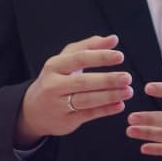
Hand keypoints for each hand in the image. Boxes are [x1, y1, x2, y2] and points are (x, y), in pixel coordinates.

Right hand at [16, 34, 132, 145]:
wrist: (34, 109)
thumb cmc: (56, 79)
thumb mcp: (67, 59)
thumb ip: (90, 47)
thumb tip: (114, 39)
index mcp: (55, 66)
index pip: (79, 58)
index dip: (101, 57)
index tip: (120, 56)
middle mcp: (54, 85)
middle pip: (84, 82)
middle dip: (108, 80)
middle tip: (127, 77)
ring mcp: (58, 104)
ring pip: (87, 100)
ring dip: (110, 96)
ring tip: (128, 92)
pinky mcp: (65, 121)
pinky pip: (88, 114)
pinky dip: (105, 110)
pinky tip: (119, 105)